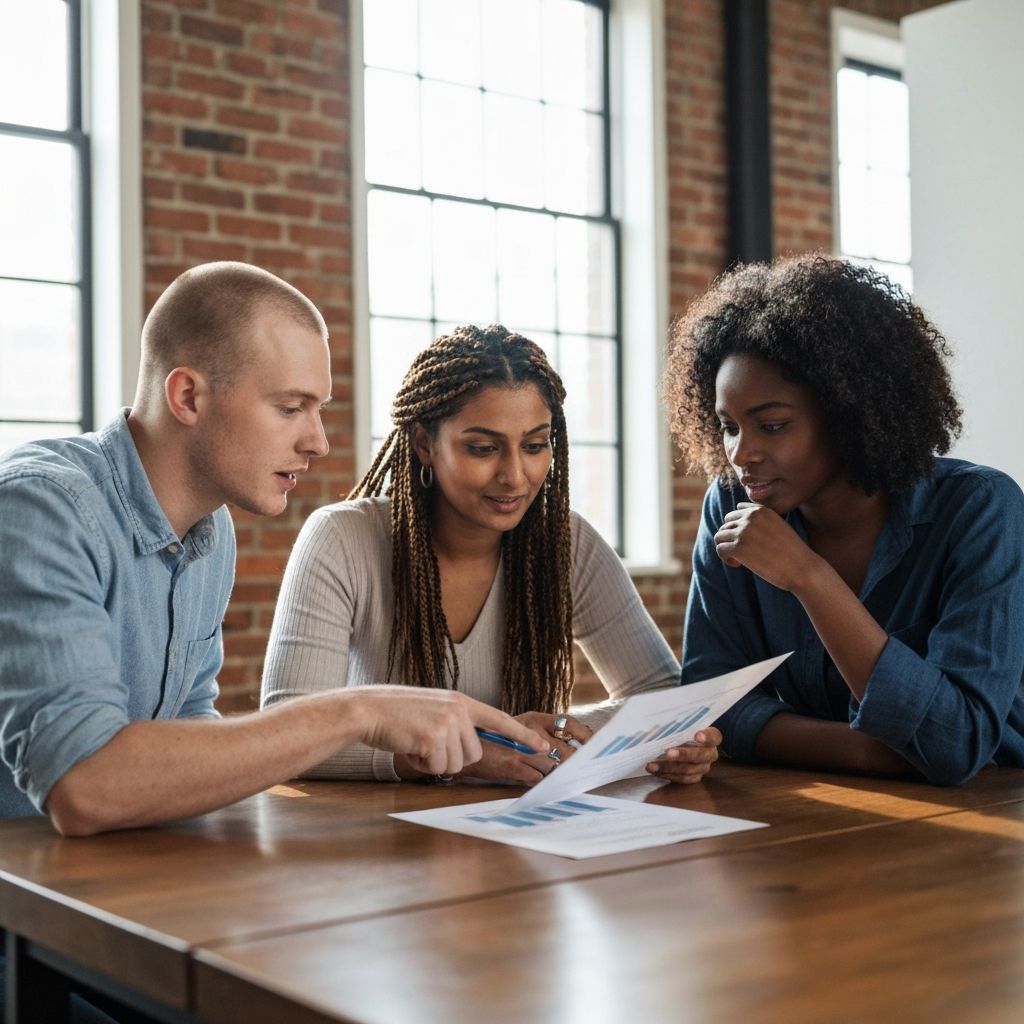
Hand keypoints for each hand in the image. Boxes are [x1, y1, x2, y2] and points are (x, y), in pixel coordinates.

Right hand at [354, 687, 548, 777]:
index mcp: (461, 701)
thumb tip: (469, 749)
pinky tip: (409, 747)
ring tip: (416, 742)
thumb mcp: (434, 709)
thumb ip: (455, 722)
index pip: (499, 719)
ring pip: (457, 763)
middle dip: (451, 757)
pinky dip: (423, 764)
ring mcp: (448, 723)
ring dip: (435, 761)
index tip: (543, 745)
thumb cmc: (397, 713)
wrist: (368, 708)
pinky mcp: (434, 737)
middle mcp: (459, 710)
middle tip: (427, 743)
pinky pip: (438, 767)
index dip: (522, 734)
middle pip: (474, 753)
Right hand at [459, 711, 592, 786]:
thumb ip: (540, 734)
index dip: (584, 734)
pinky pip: (536, 777)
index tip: (593, 744)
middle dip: (571, 763)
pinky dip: (538, 780)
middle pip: (563, 750)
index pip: (568, 722)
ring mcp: (522, 748)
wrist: (468, 750)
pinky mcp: (513, 765)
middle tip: (579, 769)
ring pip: (551, 766)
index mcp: (534, 718)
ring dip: (553, 774)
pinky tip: (533, 778)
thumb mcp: (518, 728)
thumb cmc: (495, 739)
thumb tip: (569, 746)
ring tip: (550, 775)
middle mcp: (530, 730)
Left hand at [645, 727, 721, 783]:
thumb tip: (657, 728)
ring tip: (652, 765)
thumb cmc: (683, 730)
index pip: (713, 736)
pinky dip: (667, 775)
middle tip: (668, 753)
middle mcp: (710, 753)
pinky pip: (682, 779)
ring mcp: (703, 767)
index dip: (706, 737)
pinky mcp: (695, 777)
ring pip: (689, 770)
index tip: (697, 735)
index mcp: (712, 737)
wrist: (684, 743)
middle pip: (700, 756)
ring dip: (669, 768)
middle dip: (683, 755)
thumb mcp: (682, 725)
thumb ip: (676, 726)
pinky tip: (655, 770)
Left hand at [714, 502, 819, 590]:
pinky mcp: (737, 548)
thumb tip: (735, 526)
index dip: (738, 527)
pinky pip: (720, 549)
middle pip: (726, 524)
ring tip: (740, 560)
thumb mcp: (778, 528)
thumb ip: (760, 523)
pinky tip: (738, 565)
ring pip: (719, 536)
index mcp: (761, 510)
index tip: (748, 541)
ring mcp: (743, 531)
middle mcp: (751, 517)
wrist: (803, 569)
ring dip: (727, 548)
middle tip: (744, 553)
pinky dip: (725, 559)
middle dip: (731, 538)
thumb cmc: (792, 552)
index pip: (736, 512)